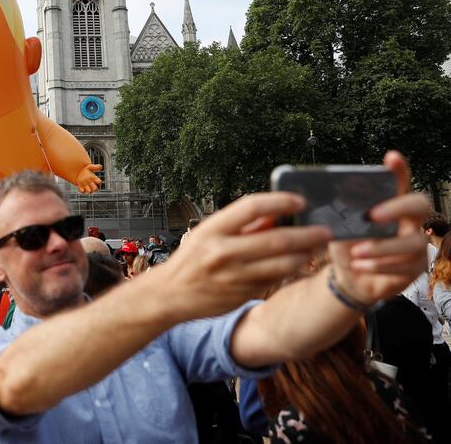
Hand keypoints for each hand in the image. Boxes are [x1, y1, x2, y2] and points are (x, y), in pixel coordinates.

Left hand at [76, 164, 101, 192]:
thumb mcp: (89, 167)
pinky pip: (83, 191)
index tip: (94, 178)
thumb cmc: (84, 169)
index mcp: (94, 179)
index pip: (99, 182)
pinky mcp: (81, 188)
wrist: (76, 171)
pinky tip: (80, 186)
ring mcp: (86, 186)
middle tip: (91, 184)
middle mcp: (91, 183)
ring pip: (90, 191)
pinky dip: (82, 190)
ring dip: (89, 190)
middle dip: (95, 188)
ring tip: (86, 186)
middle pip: (96, 189)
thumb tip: (101, 166)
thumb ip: (94, 167)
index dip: (99, 182)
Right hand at [155, 192, 331, 319]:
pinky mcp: (241, 294)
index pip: (252, 206)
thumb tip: (277, 214)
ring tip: (315, 247)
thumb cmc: (192, 259)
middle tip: (325, 230)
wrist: (169, 295)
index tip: (300, 200)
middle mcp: (222, 252)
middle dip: (307, 234)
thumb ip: (241, 225)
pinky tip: (297, 262)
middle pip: (277, 239)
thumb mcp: (208, 233)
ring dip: (305, 255)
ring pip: (282, 264)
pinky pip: (274, 280)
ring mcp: (233, 276)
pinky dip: (289, 270)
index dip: (280, 201)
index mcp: (212, 230)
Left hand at [331, 151, 429, 305]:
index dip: (399, 169)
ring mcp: (415, 244)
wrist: (349, 276)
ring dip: (381, 247)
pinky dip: (378, 265)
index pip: (399, 182)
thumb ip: (344, 211)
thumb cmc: (348, 245)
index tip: (391, 157)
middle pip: (420, 205)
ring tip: (356, 252)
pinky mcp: (415, 267)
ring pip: (413, 242)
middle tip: (372, 215)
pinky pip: (404, 266)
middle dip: (398, 208)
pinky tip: (360, 265)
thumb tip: (337, 194)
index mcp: (390, 206)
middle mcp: (409, 221)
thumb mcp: (340, 227)